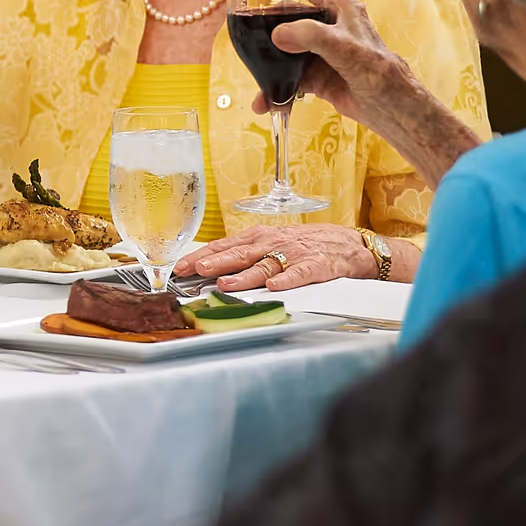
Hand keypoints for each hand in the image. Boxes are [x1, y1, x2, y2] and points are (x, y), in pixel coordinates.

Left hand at [174, 223, 374, 290]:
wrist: (345, 243)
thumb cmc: (300, 244)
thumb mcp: (267, 243)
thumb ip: (241, 255)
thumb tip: (206, 269)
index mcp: (256, 238)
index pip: (223, 246)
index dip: (201, 256)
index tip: (180, 267)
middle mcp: (271, 243)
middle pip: (239, 254)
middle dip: (216, 262)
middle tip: (198, 271)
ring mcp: (293, 253)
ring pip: (265, 266)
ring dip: (245, 276)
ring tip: (226, 284)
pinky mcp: (316, 265)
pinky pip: (299, 273)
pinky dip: (287, 279)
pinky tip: (275, 287)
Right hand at [246, 0, 402, 127]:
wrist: (392, 110)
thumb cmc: (379, 73)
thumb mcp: (346, 48)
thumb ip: (312, 36)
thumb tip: (277, 35)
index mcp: (341, 9)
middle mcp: (329, 27)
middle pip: (290, 17)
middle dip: (267, 26)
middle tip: (249, 37)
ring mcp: (320, 52)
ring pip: (285, 50)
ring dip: (268, 65)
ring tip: (255, 77)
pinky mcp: (316, 76)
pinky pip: (288, 78)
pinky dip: (275, 89)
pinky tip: (266, 102)